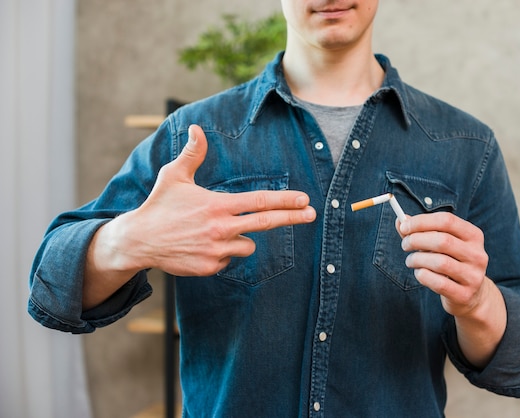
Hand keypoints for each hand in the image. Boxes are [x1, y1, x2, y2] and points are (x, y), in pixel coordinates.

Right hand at [109, 124, 316, 276]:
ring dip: (239, 238)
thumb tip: (197, 128)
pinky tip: (201, 245)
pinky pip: (228, 259)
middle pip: (265, 223)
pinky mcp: (210, 267)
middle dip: (292, 217)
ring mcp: (217, 250)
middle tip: (312, 214)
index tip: (304, 199)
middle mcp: (221, 228)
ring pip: (246, 245)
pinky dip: (221, 253)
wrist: (139, 240)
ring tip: (211, 232)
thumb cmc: (159, 205)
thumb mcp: (173, 176)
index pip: (259, 201)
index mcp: (217, 205)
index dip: (284, 200)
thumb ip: (192, 154)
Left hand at [398, 212, 488, 316]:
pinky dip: (423, 276)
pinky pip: (438, 283)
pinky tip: (420, 273)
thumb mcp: (439, 244)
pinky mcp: (465, 294)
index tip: (404, 226)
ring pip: (440, 262)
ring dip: (417, 259)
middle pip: (443, 241)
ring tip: (411, 261)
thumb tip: (400, 221)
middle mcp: (477, 254)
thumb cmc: (449, 262)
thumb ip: (420, 231)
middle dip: (417, 240)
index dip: (422, 221)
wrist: (469, 295)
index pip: (447, 220)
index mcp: (474, 235)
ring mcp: (473, 276)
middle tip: (405, 245)